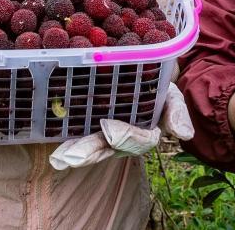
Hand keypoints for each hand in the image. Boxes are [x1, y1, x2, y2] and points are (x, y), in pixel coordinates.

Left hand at [49, 83, 193, 169]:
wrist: (142, 76)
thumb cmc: (158, 89)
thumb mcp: (171, 97)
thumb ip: (176, 112)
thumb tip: (184, 134)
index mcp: (145, 132)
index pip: (138, 138)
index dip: (124, 135)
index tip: (109, 130)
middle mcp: (123, 138)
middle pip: (107, 147)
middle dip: (89, 152)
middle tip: (70, 157)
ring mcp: (104, 134)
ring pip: (90, 144)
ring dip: (74, 152)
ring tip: (57, 158)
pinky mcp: (88, 125)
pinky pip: (77, 132)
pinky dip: (64, 137)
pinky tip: (50, 140)